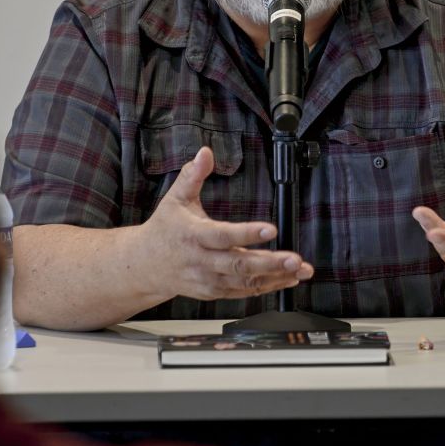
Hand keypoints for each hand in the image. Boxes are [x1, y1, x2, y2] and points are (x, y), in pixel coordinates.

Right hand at [141, 146, 313, 301]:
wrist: (145, 265)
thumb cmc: (165, 229)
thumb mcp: (175, 198)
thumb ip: (192, 175)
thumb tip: (205, 152)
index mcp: (193, 236)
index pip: (222, 235)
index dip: (247, 233)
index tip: (270, 228)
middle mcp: (202, 261)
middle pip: (238, 265)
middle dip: (269, 263)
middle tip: (294, 259)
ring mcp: (208, 280)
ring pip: (244, 283)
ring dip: (274, 277)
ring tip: (299, 270)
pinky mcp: (214, 292)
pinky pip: (243, 292)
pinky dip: (266, 287)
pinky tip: (286, 279)